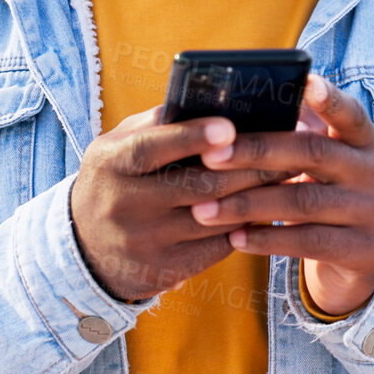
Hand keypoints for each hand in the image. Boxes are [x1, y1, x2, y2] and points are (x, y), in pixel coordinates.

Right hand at [70, 106, 297, 301]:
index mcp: (111, 164)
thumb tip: (208, 101)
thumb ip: (157, 124)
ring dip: (258, 196)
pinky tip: (268, 208)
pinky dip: (246, 225)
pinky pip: (217, 247)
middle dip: (249, 166)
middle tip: (289, 148)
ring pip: (215, 218)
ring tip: (289, 175)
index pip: (152, 148)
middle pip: (198, 186)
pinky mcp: (165, 271)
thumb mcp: (117, 145)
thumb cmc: (115, 179)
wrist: (83, 248)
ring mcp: (145, 242)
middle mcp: (124, 205)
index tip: (230, 126)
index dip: (192, 137)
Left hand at [190, 74, 373, 316]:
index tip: (305, 82)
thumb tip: (231, 116)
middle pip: (312, 153)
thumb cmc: (324, 195)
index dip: (330, 98)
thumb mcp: (321, 166)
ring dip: (248, 204)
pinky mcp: (365, 250)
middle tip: (209, 157)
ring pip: (303, 202)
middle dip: (256, 152)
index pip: (350, 113)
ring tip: (204, 209)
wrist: (359, 258)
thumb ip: (296, 139)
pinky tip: (235, 237)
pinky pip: (308, 242)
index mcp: (365, 141)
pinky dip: (267, 239)